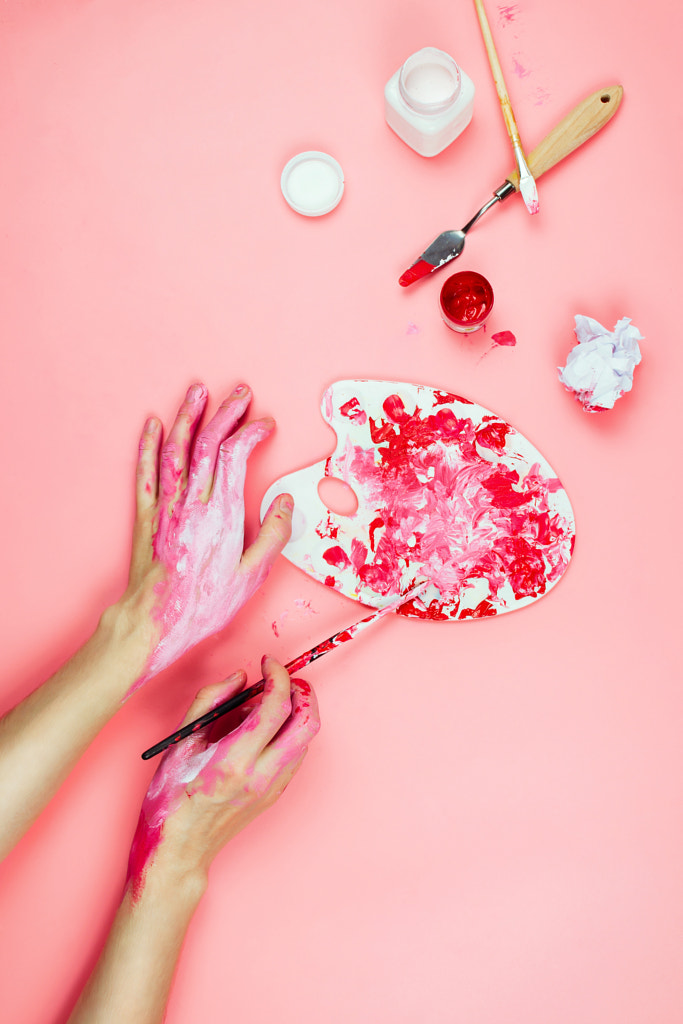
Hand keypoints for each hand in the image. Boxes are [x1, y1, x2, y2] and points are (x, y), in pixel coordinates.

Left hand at [123, 383, 292, 692]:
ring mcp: (165, 506)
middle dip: (225, 412)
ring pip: (176, 449)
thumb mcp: (251, 576)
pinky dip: (149, 445)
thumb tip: (286, 503)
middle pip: (207, 442)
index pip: (235, 455)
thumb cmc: (204, 603)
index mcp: (221, 513)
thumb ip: (272, 536)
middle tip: (240, 392)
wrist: (155, 620)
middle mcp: (192, 502)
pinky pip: (146, 472)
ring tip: (198, 391)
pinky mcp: (145, 515)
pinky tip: (153, 425)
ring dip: (188, 416)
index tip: (265, 424)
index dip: (251, 433)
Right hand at [126, 658, 319, 899]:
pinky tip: (264, 729)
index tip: (268, 662)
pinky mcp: (275, 795)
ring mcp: (272, 788)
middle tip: (282, 678)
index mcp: (234, 760)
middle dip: (302, 692)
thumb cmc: (170, 798)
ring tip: (267, 703)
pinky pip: (296, 755)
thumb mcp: (180, 743)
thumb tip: (239, 678)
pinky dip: (289, 732)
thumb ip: (210, 702)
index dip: (277, 676)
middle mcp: (261, 776)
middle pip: (307, 723)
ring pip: (306, 740)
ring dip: (297, 712)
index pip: (276, 707)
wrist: (178, 850)